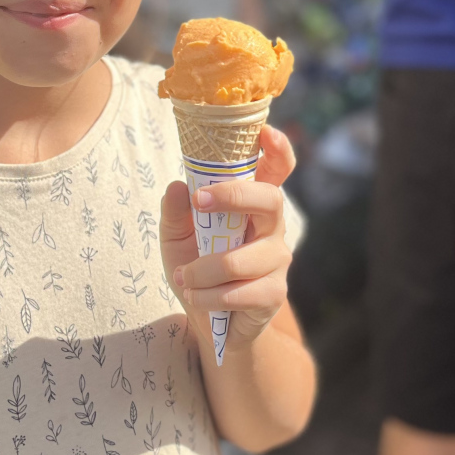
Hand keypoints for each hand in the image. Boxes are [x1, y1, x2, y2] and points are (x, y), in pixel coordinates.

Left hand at [160, 125, 296, 353]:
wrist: (208, 322)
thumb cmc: (196, 269)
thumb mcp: (176, 237)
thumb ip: (176, 212)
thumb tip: (177, 187)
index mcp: (252, 205)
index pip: (277, 170)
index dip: (278, 149)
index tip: (265, 132)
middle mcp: (272, 227)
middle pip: (270, 200)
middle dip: (235, 196)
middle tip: (199, 204)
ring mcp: (277, 260)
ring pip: (241, 260)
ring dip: (203, 271)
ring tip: (184, 278)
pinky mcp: (274, 294)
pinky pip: (239, 293)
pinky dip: (208, 297)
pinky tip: (197, 298)